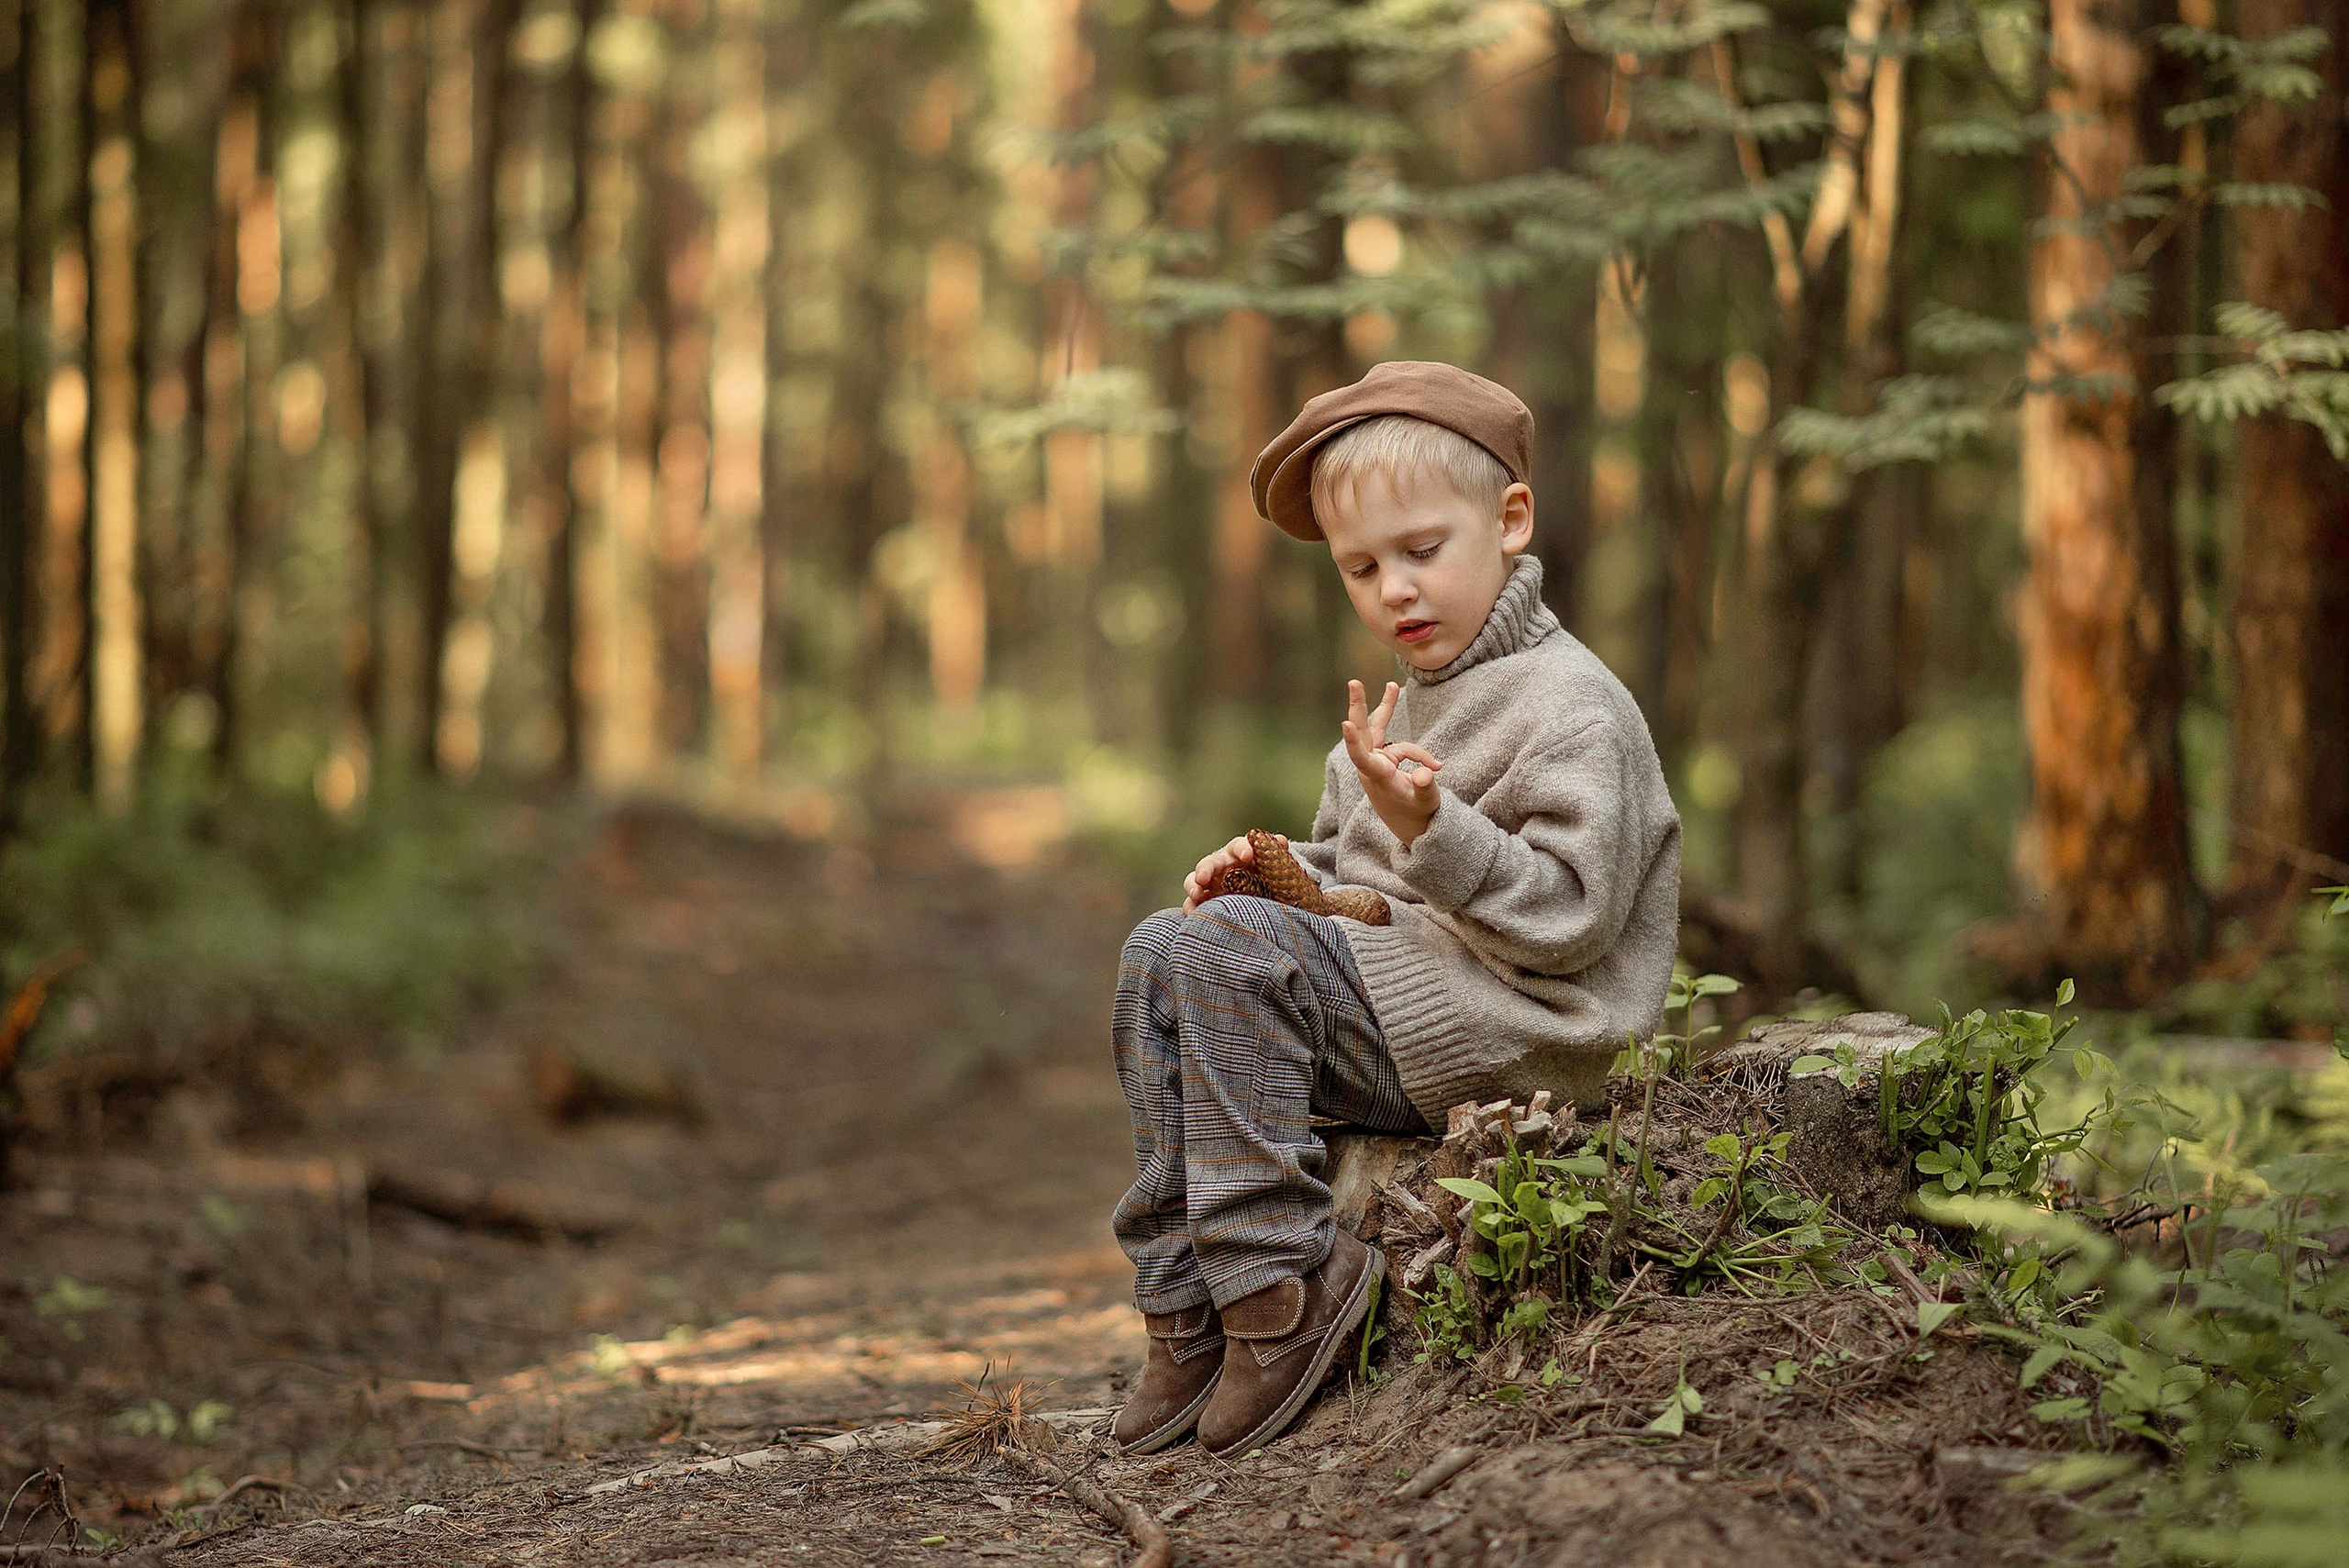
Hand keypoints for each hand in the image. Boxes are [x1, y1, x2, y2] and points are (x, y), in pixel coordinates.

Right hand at [1184, 832, 1284, 912]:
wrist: (1265, 892)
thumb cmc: (1269, 876)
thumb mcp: (1275, 867)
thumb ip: (1276, 856)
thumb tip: (1281, 842)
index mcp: (1240, 853)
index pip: (1238, 846)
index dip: (1242, 848)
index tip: (1247, 855)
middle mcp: (1222, 865)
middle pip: (1210, 863)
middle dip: (1206, 869)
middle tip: (1203, 877)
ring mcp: (1210, 883)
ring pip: (1195, 880)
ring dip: (1193, 886)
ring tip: (1196, 894)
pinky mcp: (1204, 899)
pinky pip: (1192, 903)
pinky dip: (1191, 907)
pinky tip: (1194, 914)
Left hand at [1343, 680, 1442, 847]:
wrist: (1412, 827)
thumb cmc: (1418, 815)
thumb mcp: (1427, 802)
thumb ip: (1425, 785)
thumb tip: (1427, 772)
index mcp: (1379, 779)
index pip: (1362, 758)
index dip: (1353, 742)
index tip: (1345, 724)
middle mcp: (1373, 768)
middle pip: (1363, 732)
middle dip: (1359, 706)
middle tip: (1354, 682)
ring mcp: (1378, 762)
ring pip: (1380, 730)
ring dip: (1387, 708)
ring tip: (1392, 686)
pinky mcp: (1384, 760)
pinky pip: (1400, 746)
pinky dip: (1418, 753)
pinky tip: (1435, 765)